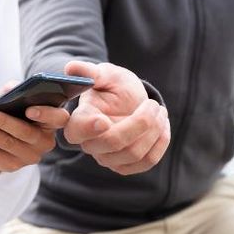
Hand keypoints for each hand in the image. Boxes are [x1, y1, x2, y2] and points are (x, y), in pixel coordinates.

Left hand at [0, 81, 69, 180]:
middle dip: (2, 122)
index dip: (45, 114)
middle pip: (24, 132)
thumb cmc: (16, 113)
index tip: (28, 109)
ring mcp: (29, 157)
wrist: (7, 139)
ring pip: (4, 143)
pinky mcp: (11, 166)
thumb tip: (9, 89)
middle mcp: (44, 142)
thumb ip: (16, 91)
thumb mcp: (18, 100)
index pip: (58, 118)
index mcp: (52, 122)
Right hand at [30, 61, 169, 174]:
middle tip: (153, 104)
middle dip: (140, 122)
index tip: (104, 121)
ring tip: (159, 110)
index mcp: (79, 120)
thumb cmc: (115, 86)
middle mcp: (90, 144)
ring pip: (134, 153)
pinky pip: (147, 162)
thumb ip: (90, 72)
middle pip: (113, 143)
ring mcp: (107, 158)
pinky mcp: (125, 166)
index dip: (89, 128)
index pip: (77, 131)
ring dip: (154, 130)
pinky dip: (160, 142)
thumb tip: (71, 67)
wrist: (131, 101)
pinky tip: (162, 125)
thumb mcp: (106, 74)